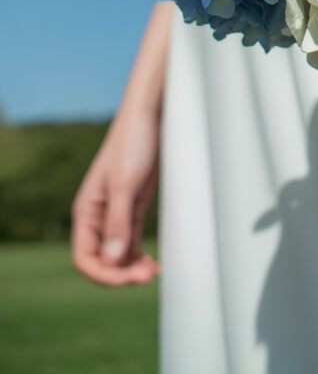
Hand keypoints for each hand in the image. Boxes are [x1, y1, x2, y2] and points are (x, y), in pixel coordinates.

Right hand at [71, 102, 160, 285]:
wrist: (150, 116)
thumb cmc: (133, 143)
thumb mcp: (124, 183)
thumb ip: (117, 222)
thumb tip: (111, 261)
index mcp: (87, 211)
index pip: (85, 258)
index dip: (103, 274)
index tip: (128, 279)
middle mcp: (98, 216)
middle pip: (102, 260)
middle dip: (122, 273)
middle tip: (149, 275)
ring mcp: (116, 212)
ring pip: (118, 254)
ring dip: (132, 267)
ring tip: (154, 270)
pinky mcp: (133, 206)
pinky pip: (130, 241)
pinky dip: (138, 254)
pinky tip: (152, 261)